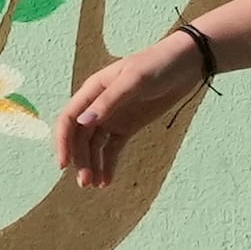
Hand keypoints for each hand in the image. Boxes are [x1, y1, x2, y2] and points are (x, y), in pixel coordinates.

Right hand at [51, 33, 203, 185]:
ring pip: (95, 146)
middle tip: (85, 183)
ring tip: (95, 185)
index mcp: (93, 90)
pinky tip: (107, 181)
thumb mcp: (134, 80)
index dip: (63, 142)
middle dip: (80, 160)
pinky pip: (112, 149)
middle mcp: (98, 105)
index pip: (70, 118)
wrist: (186, 64)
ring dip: (92, 165)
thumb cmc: (158, 64)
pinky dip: (108, 164)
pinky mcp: (127, 127)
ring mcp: (113, 117)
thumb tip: (83, 122)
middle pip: (81, 137)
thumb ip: (109, 101)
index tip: (64, 164)